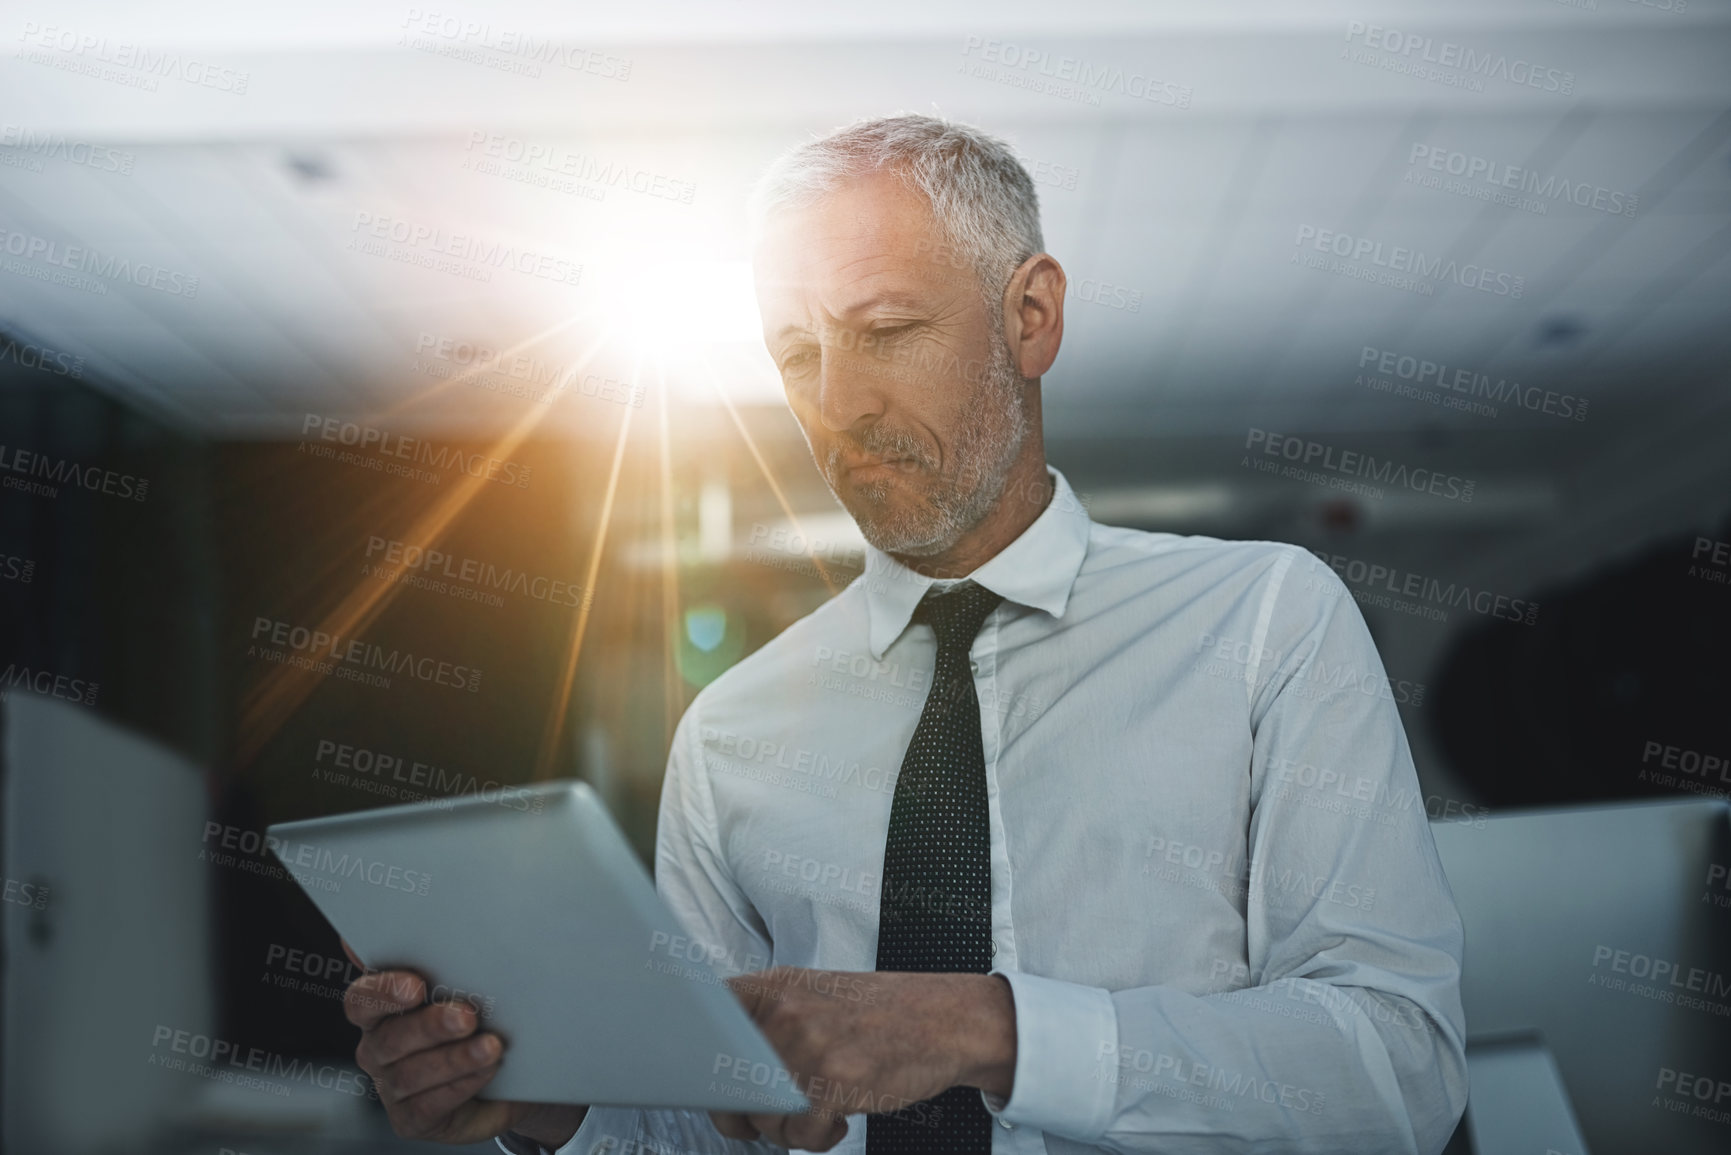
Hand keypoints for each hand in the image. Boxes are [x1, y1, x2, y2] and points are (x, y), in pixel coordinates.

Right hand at [342, 942, 585, 1148]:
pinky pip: (430, 1105)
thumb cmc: (486, 1014)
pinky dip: (460, 1085)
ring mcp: (392, 1086)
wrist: (518, 1068)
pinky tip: (486, 1069)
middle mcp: (378, 1046)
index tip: (416, 985)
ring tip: (491, 1046)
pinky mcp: (412, 1118)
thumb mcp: (471, 980)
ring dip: (454, 1059)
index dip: (384, 992)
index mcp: (381, 1007)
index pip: (362, 997)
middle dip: (429, 1025)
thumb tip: (433, 907)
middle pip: (389, 1037)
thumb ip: (447, 951)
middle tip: (467, 1014)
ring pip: (410, 1074)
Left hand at [709, 967, 1016, 1150]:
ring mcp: (809, 1047)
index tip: (713, 1078)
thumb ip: (767, 1025)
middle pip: (728, 1085)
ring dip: (788, 1129)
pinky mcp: (835, 1084)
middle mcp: (785, 1012)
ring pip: (764, 1118)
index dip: (698, 1058)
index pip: (706, 1021)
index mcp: (775, 986)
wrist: (946, 1020)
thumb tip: (715, 1082)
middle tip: (771, 1114)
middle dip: (747, 1114)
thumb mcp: (817, 997)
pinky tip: (840, 1120)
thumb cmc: (880, 1017)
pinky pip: (800, 1136)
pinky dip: (818, 1139)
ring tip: (821, 1109)